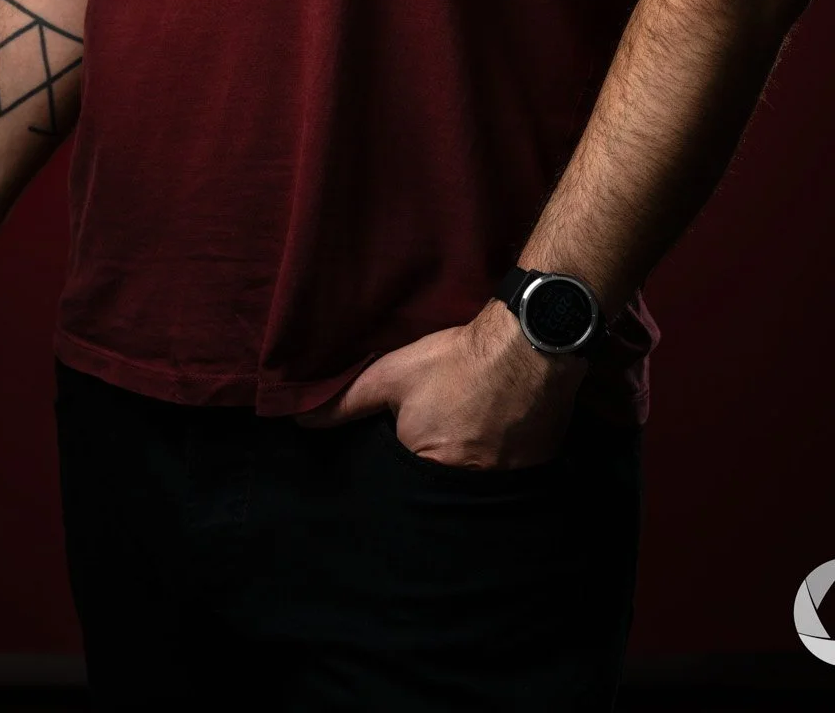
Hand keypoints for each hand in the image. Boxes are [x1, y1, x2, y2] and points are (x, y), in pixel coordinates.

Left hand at [292, 306, 585, 468]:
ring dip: (468, 467)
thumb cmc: (457, 361)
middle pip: (437, 489)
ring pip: (473, 487)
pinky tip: (496, 437)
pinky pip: (506, 480)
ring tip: (467, 436)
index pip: (401, 484)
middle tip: (439, 435)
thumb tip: (301, 420)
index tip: (405, 438)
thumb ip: (347, 402)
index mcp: (425, 469)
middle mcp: (465, 489)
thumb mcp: (392, 375)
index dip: (399, 462)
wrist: (529, 345)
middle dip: (432, 471)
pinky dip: (498, 464)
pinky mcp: (533, 473)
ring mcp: (503, 485)